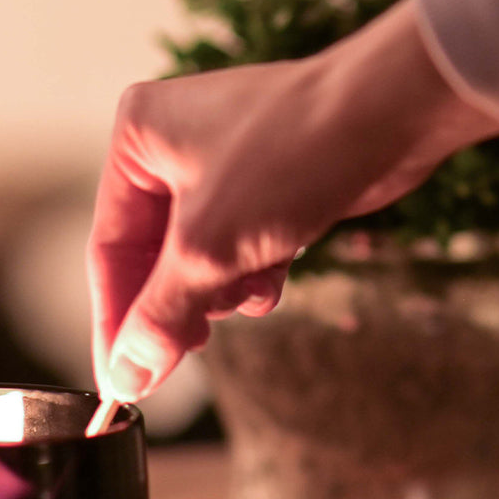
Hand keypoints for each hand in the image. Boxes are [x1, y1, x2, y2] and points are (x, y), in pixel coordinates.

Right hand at [86, 0, 498, 402]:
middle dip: (179, 303)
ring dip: (223, 288)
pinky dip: (254, 270)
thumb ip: (162, 316)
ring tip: (247, 291)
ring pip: (202, 255)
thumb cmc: (291, 156)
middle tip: (184, 354)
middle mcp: (173, 143)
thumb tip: (128, 375)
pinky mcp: (270, 179)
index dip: (114, 321)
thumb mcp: (210, 249)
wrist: (389, 117)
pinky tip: (273, 279)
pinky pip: (242, 243)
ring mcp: (224, 161)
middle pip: (155, 256)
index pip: (108, 248)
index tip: (120, 381)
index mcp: (137, 137)